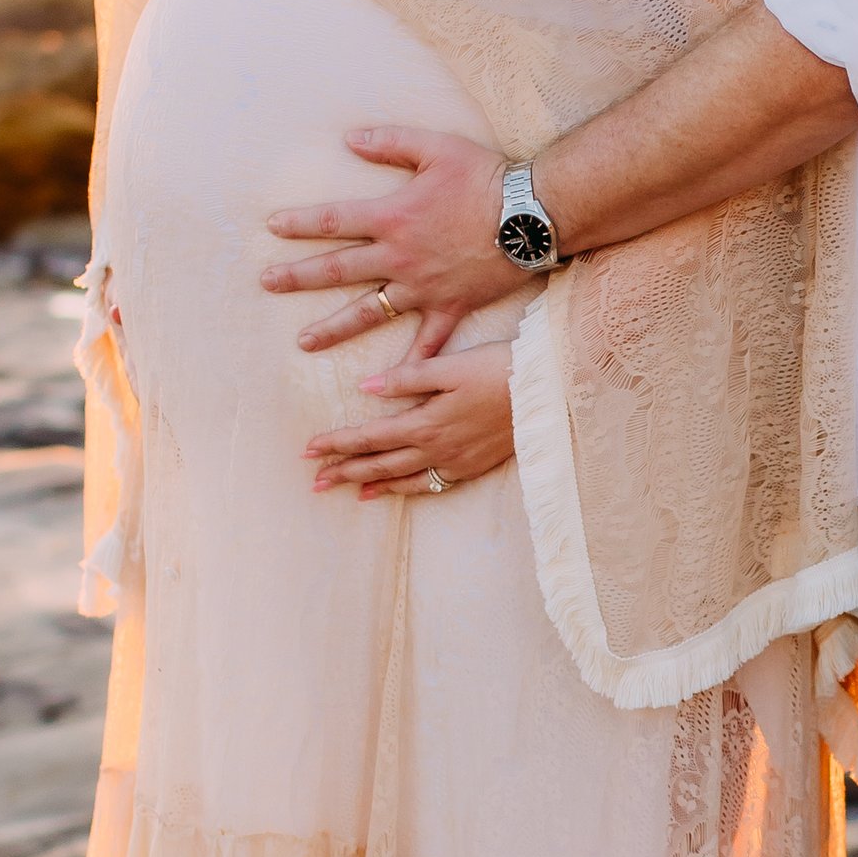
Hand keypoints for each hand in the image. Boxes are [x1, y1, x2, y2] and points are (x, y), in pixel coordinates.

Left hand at [265, 129, 517, 354]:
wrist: (532, 214)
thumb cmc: (485, 177)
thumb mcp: (436, 147)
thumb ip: (389, 141)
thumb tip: (348, 138)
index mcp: (392, 217)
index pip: (333, 221)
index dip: (300, 223)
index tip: (271, 227)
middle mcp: (400, 257)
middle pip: (338, 269)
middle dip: (298, 277)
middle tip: (267, 284)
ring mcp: (423, 287)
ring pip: (369, 312)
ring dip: (334, 328)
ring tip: (303, 342)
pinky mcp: (450, 307)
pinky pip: (427, 343)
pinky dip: (410, 364)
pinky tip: (389, 388)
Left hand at [305, 336, 515, 500]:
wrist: (548, 391)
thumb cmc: (500, 369)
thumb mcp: (451, 365)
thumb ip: (407, 378)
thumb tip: (366, 388)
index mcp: (426, 421)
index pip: (370, 436)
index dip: (337, 443)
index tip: (309, 449)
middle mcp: (437, 448)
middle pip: (379, 463)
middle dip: (344, 471)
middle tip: (314, 480)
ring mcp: (455, 462)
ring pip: (402, 479)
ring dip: (369, 484)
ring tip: (344, 490)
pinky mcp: (473, 466)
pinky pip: (430, 485)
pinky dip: (405, 490)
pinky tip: (392, 491)